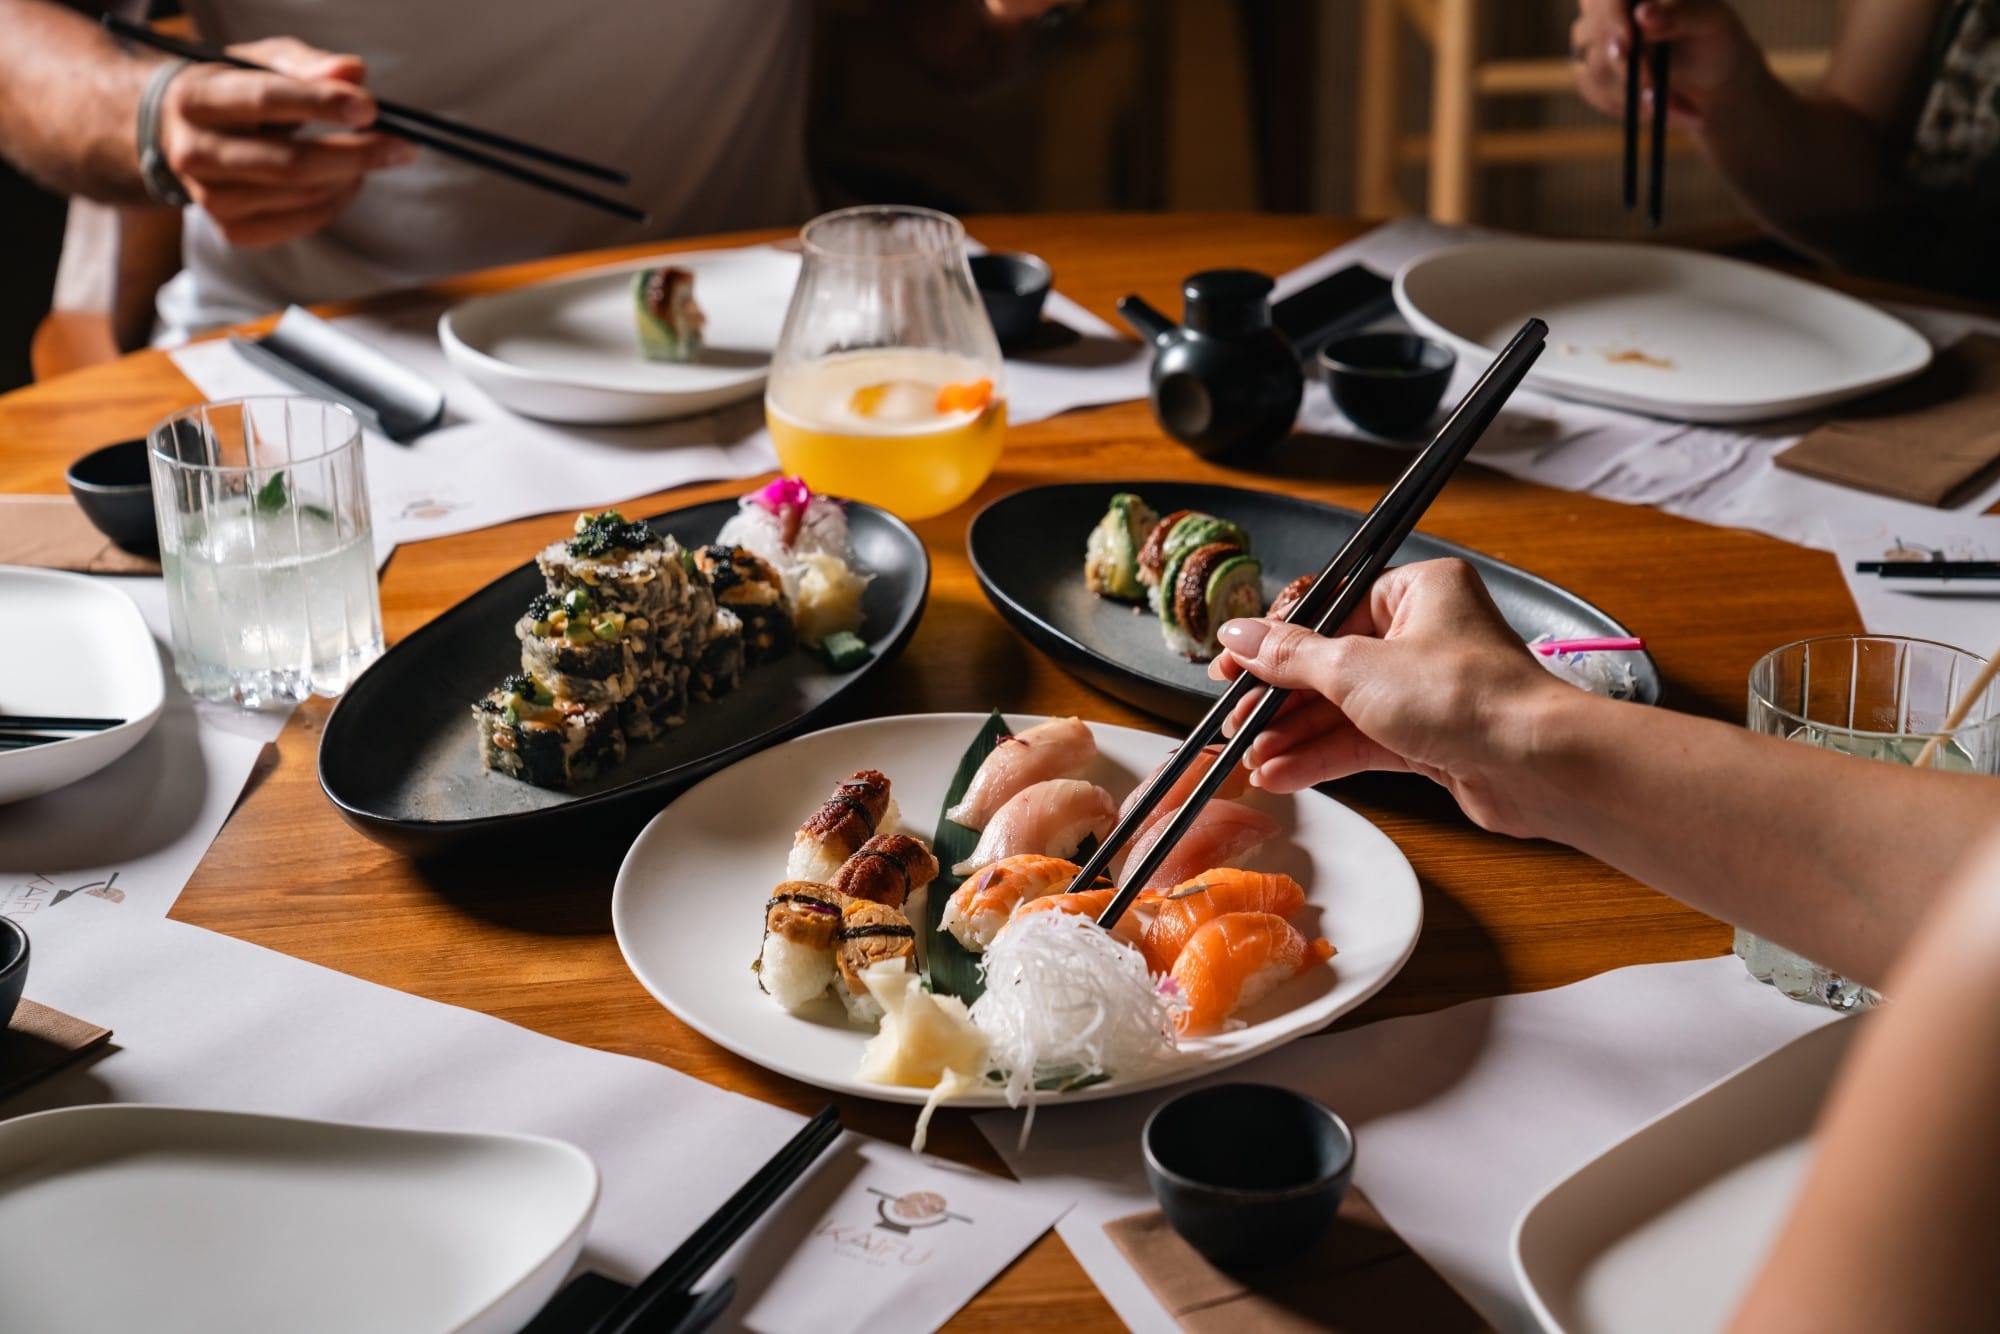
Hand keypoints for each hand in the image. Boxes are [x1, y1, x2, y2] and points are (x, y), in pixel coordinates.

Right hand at [156, 37, 414, 247]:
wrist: (176, 131)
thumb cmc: (232, 89)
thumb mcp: (261, 60)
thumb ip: (307, 64)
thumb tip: (354, 72)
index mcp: (197, 99)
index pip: (265, 101)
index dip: (322, 104)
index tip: (370, 107)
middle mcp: (196, 153)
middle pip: (290, 164)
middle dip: (356, 155)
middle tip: (402, 146)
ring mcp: (210, 198)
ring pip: (301, 196)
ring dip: (349, 177)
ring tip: (371, 155)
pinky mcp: (230, 229)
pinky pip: (299, 223)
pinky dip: (334, 203)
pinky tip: (346, 181)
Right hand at [1205, 559, 1580, 836]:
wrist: (1537, 765)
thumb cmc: (1467, 696)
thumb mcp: (1357, 668)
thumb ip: (1291, 655)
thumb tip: (1240, 635)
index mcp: (1417, 592)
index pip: (1329, 610)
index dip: (1275, 642)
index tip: (1232, 666)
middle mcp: (1424, 635)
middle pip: (1331, 664)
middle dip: (1280, 699)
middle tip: (1237, 720)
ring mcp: (1427, 691)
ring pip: (1342, 709)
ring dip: (1294, 735)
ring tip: (1252, 757)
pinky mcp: (1429, 739)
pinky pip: (1361, 742)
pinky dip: (1321, 757)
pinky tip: (1281, 773)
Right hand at [1570, 0, 1759, 129]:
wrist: (1709, 76)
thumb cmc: (1715, 40)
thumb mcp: (1710, 23)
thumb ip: (1679, 14)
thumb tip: (1643, 14)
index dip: (1611, 18)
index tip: (1626, 48)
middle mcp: (1609, 6)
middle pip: (1594, 35)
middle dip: (1629, 72)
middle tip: (1658, 98)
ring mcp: (1594, 36)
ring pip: (1594, 69)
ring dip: (1634, 96)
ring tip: (1674, 107)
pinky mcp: (1587, 68)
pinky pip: (1592, 90)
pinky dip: (1624, 105)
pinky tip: (1653, 108)